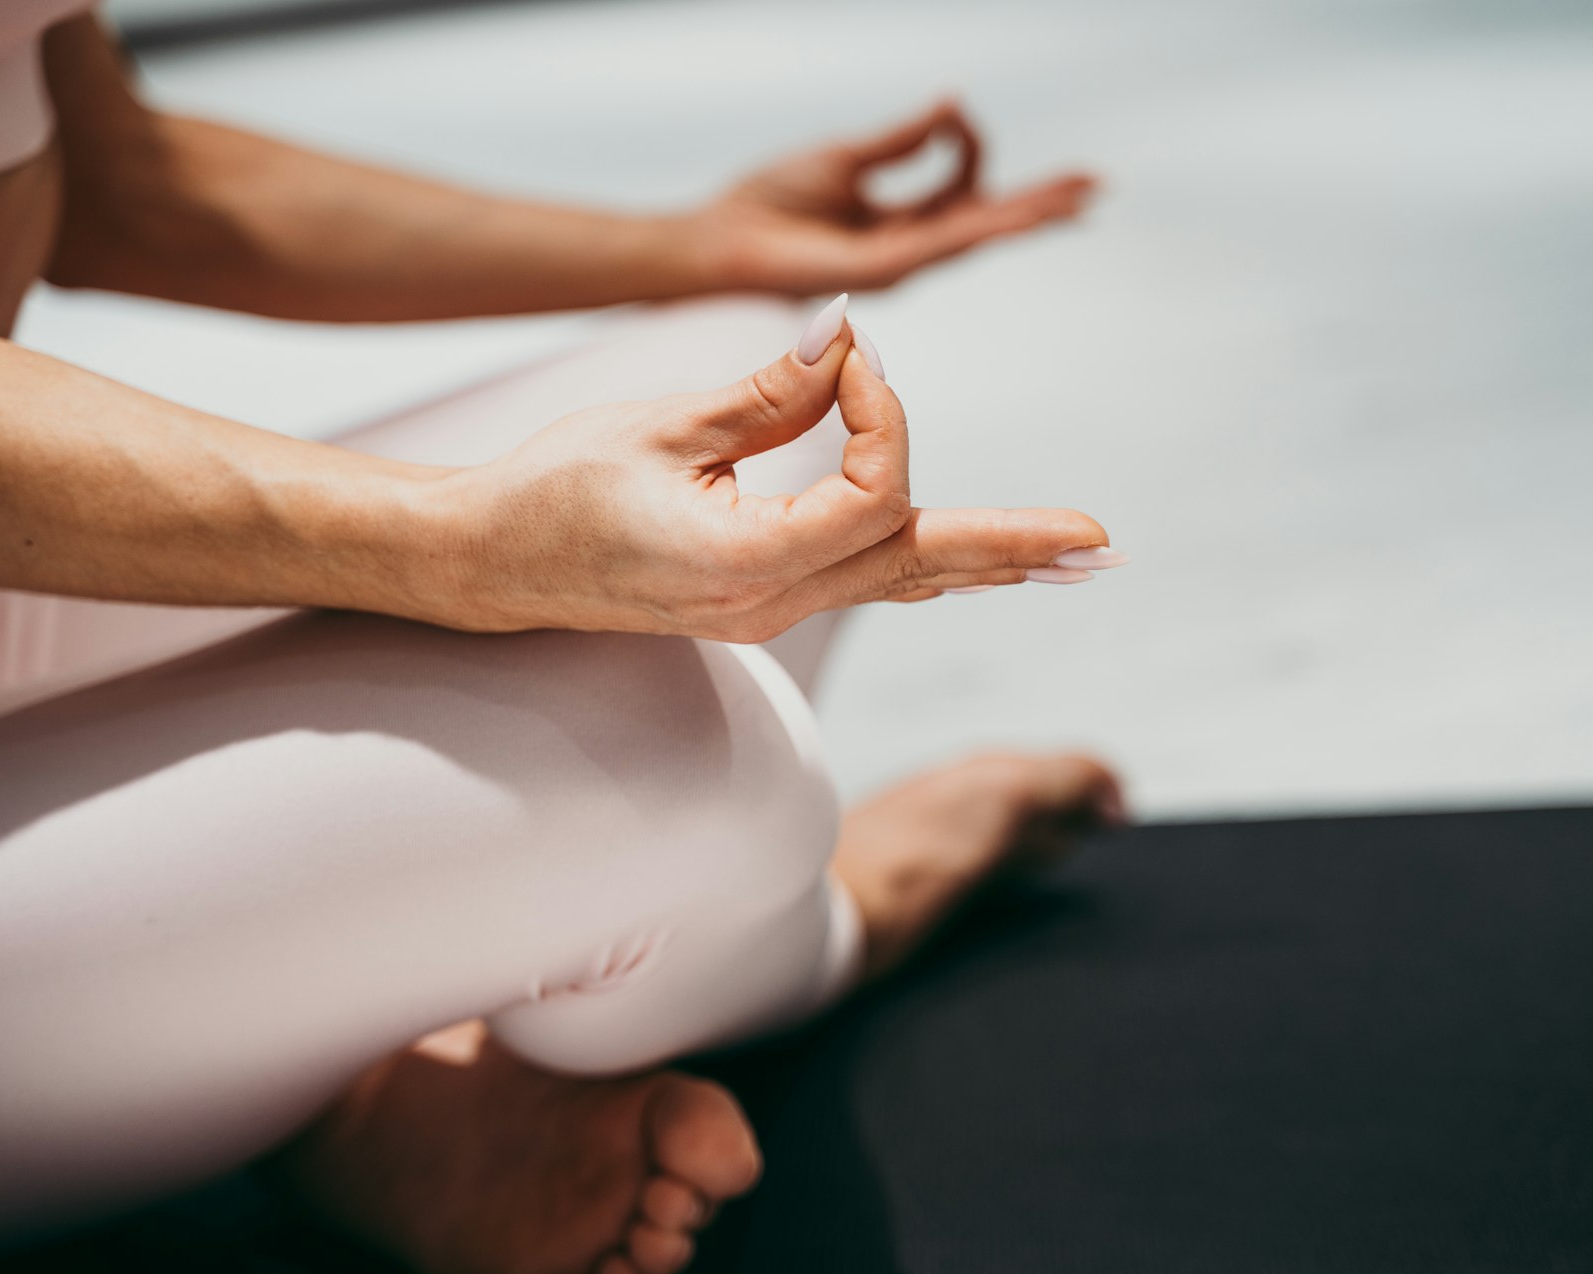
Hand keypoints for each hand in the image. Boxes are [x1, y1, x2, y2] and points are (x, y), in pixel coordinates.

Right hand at [395, 306, 1111, 641]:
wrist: (492, 562)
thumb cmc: (556, 489)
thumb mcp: (664, 427)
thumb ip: (771, 393)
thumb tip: (852, 341)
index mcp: (745, 565)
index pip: (876, 497)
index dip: (886, 417)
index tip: (853, 358)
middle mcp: (770, 604)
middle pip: (917, 564)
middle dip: (1012, 546)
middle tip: (1100, 541)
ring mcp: (768, 612)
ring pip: (898, 579)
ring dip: (986, 560)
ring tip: (1069, 557)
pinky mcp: (759, 600)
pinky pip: (863, 580)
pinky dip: (927, 564)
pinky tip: (975, 566)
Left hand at [691, 99, 1095, 295]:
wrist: (723, 239)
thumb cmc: (770, 202)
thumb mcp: (847, 156)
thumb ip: (903, 137)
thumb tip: (952, 103)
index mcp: (900, 218)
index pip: (961, 182)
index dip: (968, 141)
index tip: (954, 112)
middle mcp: (908, 245)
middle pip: (990, 218)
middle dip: (1042, 202)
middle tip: (1095, 187)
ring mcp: (900, 261)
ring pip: (979, 232)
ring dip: (1029, 214)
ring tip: (1079, 199)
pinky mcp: (882, 268)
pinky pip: (944, 241)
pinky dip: (982, 224)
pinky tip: (1017, 213)